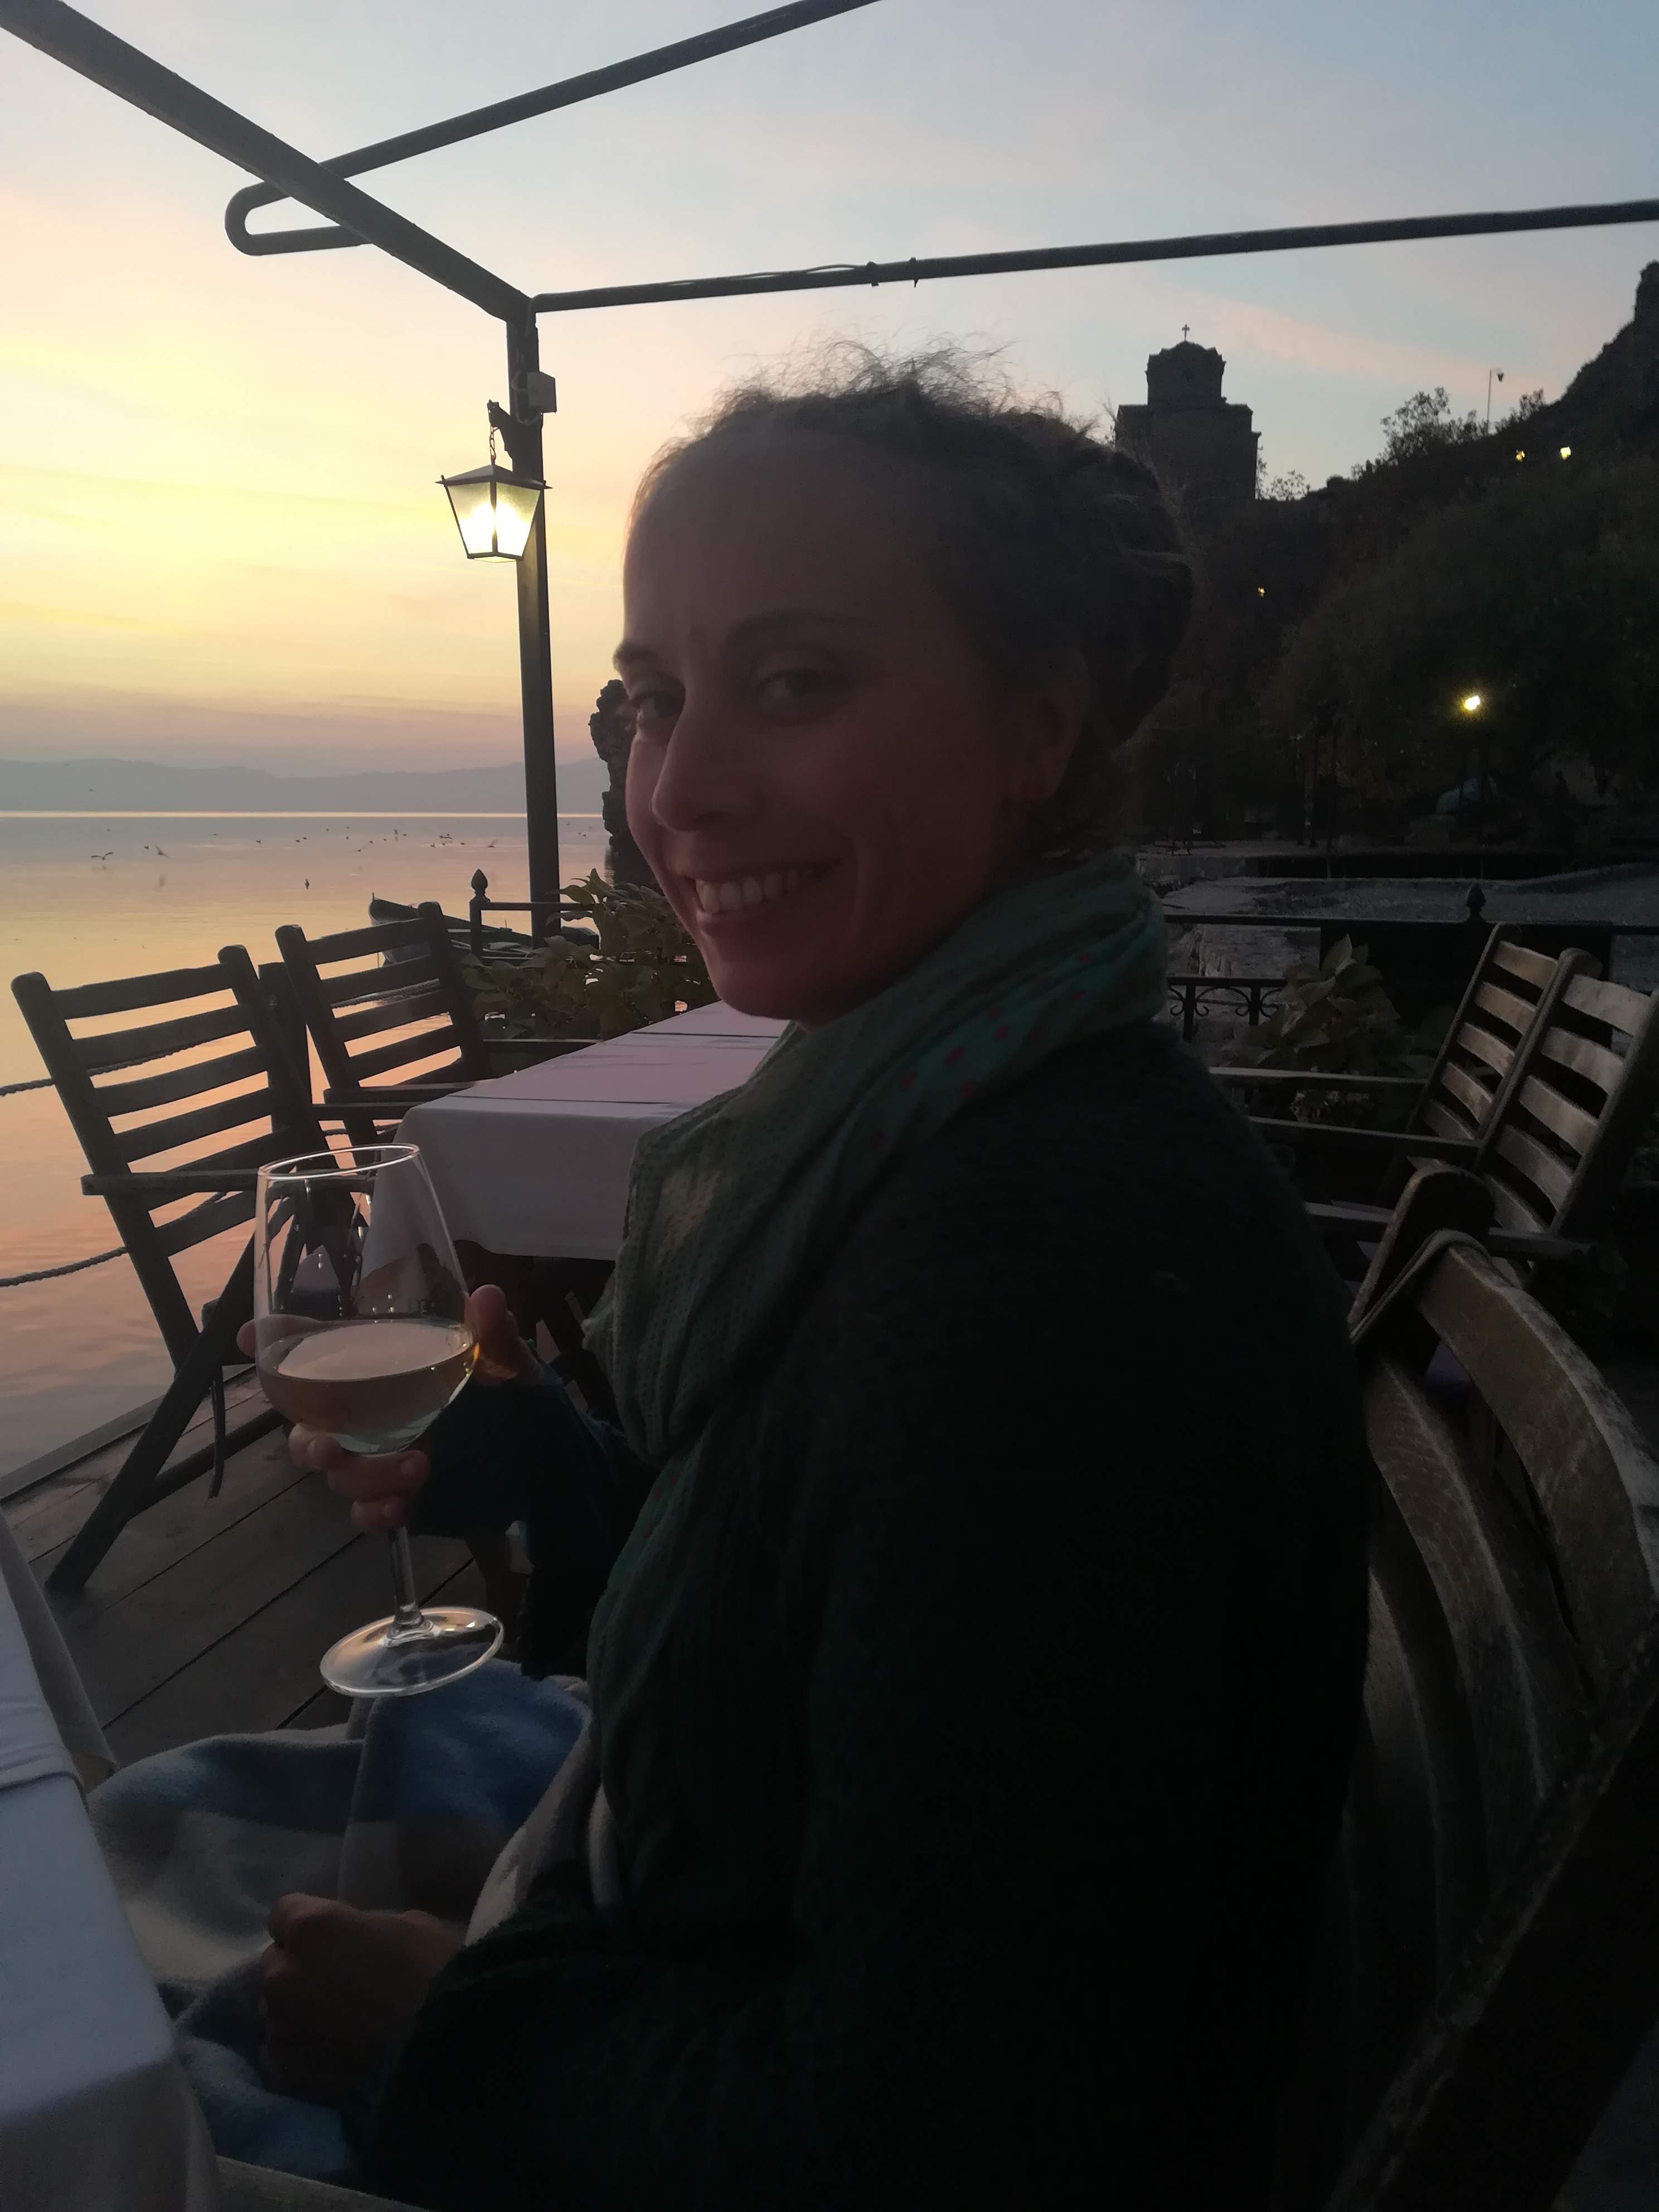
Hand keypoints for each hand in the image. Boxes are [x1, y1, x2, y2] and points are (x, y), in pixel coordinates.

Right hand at [238, 1284, 536, 1531]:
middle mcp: (373, 1411)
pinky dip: (374, 1513)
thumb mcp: (511, 1367)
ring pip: (336, 1473)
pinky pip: (364, 1513)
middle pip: (309, 1425)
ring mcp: (381, 1457)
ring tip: (418, 1466)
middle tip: (331, 1446)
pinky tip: (399, 1507)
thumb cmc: (521, 1404)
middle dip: (309, 1439)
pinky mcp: (398, 1498)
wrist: (550, 1469)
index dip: (281, 1341)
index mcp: (390, 1367)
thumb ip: (493, 1337)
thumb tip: (485, 1295)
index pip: (324, 1350)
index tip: (254, 1336)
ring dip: (363, 1475)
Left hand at [259, 1891, 464, 2104]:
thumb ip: (362, 1929)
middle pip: (276, 1963)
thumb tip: (353, 1943)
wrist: (448, 2054)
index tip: (335, 1938)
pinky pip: (280, 2054)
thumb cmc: (438, 1975)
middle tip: (339, 1983)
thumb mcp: (409, 1925)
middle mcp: (282, 1976)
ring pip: (276, 2011)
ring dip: (298, 2011)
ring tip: (338, 2026)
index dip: (312, 1924)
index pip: (284, 1913)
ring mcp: (279, 2030)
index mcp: (311, 1929)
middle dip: (300, 1967)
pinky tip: (331, 2056)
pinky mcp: (285, 2076)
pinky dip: (300, 2052)